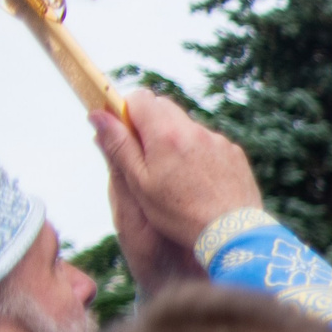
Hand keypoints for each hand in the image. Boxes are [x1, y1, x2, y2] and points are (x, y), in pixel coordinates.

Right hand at [91, 90, 261, 291]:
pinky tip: (198, 181)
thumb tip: (97, 115)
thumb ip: (118, 145)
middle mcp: (195, 130)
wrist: (232, 234)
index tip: (124, 133)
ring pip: (187, 127)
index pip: (139, 98)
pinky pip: (209, 143)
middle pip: (164, 108)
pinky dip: (198, 153)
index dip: (126, 111)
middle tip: (146, 156)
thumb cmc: (179, 213)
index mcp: (167, 133)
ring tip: (175, 175)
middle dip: (149, 124)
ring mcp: (218, 141)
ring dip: (175, 140)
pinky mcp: (234, 153)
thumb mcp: (139, 182)